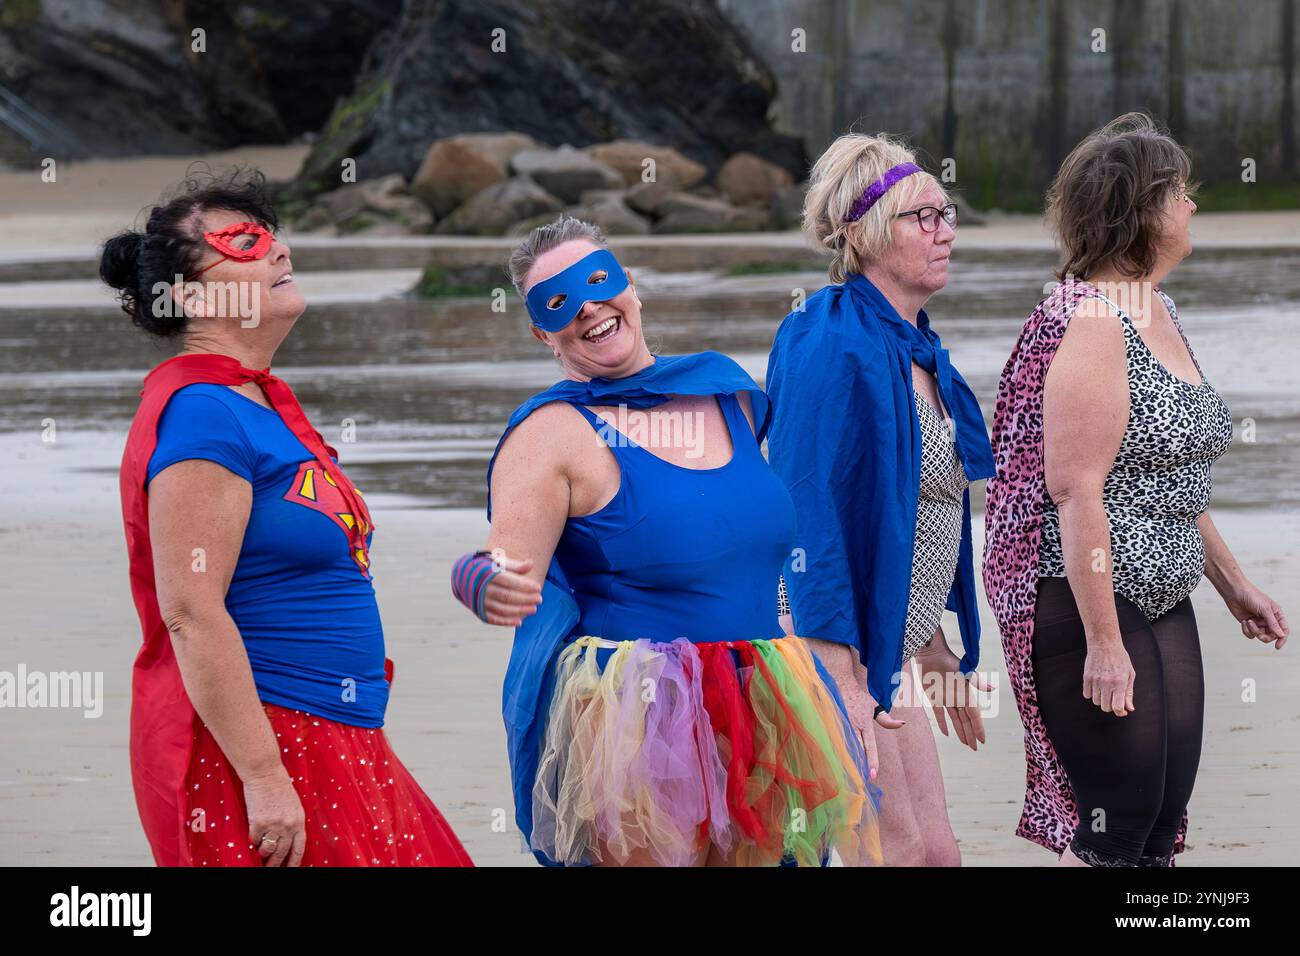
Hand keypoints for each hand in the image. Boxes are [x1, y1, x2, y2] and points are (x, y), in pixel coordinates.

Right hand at [244, 766, 306, 866]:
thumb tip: (287, 840)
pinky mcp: (258, 822)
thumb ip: (292, 822)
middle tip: (270, 867)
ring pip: (267, 849)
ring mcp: (273, 825)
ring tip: (261, 851)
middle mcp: (288, 825)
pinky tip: (253, 837)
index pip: (299, 848)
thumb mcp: (294, 805)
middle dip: (275, 863)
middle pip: (282, 853)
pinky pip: (254, 840)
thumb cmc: (279, 787)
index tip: (291, 869)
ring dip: (263, 852)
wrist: (265, 773)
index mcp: (299, 820)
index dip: (294, 861)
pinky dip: (253, 841)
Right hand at [481, 553, 542, 626]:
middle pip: (507, 596)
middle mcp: (483, 589)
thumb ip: (515, 565)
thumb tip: (530, 564)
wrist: (463, 577)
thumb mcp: (498, 563)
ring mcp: (480, 602)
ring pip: (502, 609)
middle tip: (540, 599)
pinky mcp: (480, 611)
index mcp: (488, 574)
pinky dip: (506, 622)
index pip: (508, 581)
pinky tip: (519, 622)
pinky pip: (494, 619)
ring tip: (534, 609)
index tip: (538, 587)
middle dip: (525, 599)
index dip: (524, 585)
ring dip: (519, 611)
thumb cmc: (487, 568)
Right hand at [844, 682, 905, 783]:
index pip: (870, 746)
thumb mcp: (874, 706)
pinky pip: (836, 743)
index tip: (873, 775)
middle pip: (857, 750)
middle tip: (863, 781)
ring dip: (849, 761)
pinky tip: (840, 762)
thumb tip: (903, 725)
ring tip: (851, 777)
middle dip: (860, 766)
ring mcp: (841, 726)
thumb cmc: (858, 697)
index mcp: (864, 724)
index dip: (871, 760)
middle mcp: (852, 726)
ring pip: (845, 748)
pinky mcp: (832, 725)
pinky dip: (839, 753)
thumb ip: (886, 720)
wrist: (839, 684)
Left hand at [914, 630, 989, 750]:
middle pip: (966, 721)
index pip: (974, 716)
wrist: (932, 654)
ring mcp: (947, 699)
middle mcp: (958, 699)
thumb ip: (978, 682)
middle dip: (971, 734)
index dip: (978, 728)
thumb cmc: (950, 662)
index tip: (983, 741)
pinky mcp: (935, 697)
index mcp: (967, 695)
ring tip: (966, 743)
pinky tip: (947, 734)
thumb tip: (994, 687)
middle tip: (975, 748)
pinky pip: (940, 714)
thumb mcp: (965, 673)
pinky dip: (944, 724)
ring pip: (955, 720)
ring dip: (960, 731)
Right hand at [1082, 639, 1135, 716]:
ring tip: (1105, 690)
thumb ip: (1129, 693)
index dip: (1120, 712)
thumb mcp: (1129, 675)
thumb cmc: (1120, 658)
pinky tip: (1097, 687)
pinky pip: (1086, 695)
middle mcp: (1107, 683)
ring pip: (1096, 702)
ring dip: (1101, 699)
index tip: (1122, 710)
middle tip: (1113, 698)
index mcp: (1120, 683)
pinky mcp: (1087, 677)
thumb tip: (1129, 709)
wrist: (1104, 643)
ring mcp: (1095, 680)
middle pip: (1106, 707)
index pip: (1117, 707)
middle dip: (1111, 705)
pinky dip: (1091, 694)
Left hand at [1224, 579, 1288, 648]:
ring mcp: (1258, 622)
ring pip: (1260, 635)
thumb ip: (1273, 623)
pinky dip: (1246, 630)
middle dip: (1264, 636)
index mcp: (1276, 614)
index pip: (1284, 630)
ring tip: (1249, 621)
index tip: (1277, 646)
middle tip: (1258, 633)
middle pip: (1271, 636)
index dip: (1282, 639)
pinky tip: (1244, 621)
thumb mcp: (1265, 609)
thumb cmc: (1251, 596)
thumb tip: (1281, 635)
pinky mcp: (1249, 624)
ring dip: (1253, 631)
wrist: (1234, 591)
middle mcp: (1268, 619)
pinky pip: (1250, 634)